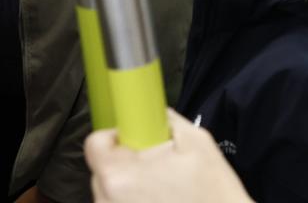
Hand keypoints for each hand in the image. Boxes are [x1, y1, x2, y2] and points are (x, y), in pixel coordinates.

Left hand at [85, 109, 253, 202]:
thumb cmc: (211, 192)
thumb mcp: (196, 141)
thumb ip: (167, 120)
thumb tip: (154, 112)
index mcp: (120, 174)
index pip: (95, 143)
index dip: (117, 135)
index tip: (136, 138)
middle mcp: (108, 199)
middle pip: (102, 168)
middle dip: (126, 161)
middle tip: (157, 163)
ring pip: (111, 190)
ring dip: (130, 185)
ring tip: (163, 187)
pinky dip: (134, 200)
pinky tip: (160, 200)